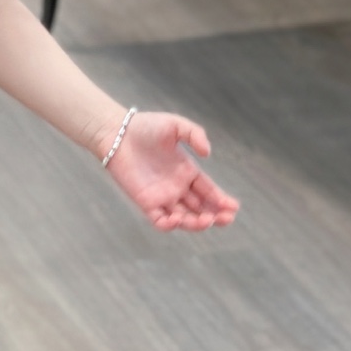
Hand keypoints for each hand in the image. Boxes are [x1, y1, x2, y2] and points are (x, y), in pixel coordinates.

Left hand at [104, 111, 239, 231]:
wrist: (117, 133)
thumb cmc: (146, 126)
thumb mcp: (176, 125)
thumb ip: (195, 135)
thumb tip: (207, 153)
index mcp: (187, 171)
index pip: (209, 191)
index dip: (222, 201)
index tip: (233, 207)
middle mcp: (177, 187)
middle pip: (201, 209)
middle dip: (215, 216)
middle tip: (225, 218)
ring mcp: (162, 197)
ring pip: (184, 218)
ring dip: (196, 223)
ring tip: (205, 220)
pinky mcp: (145, 202)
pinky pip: (159, 221)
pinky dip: (169, 225)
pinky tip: (177, 220)